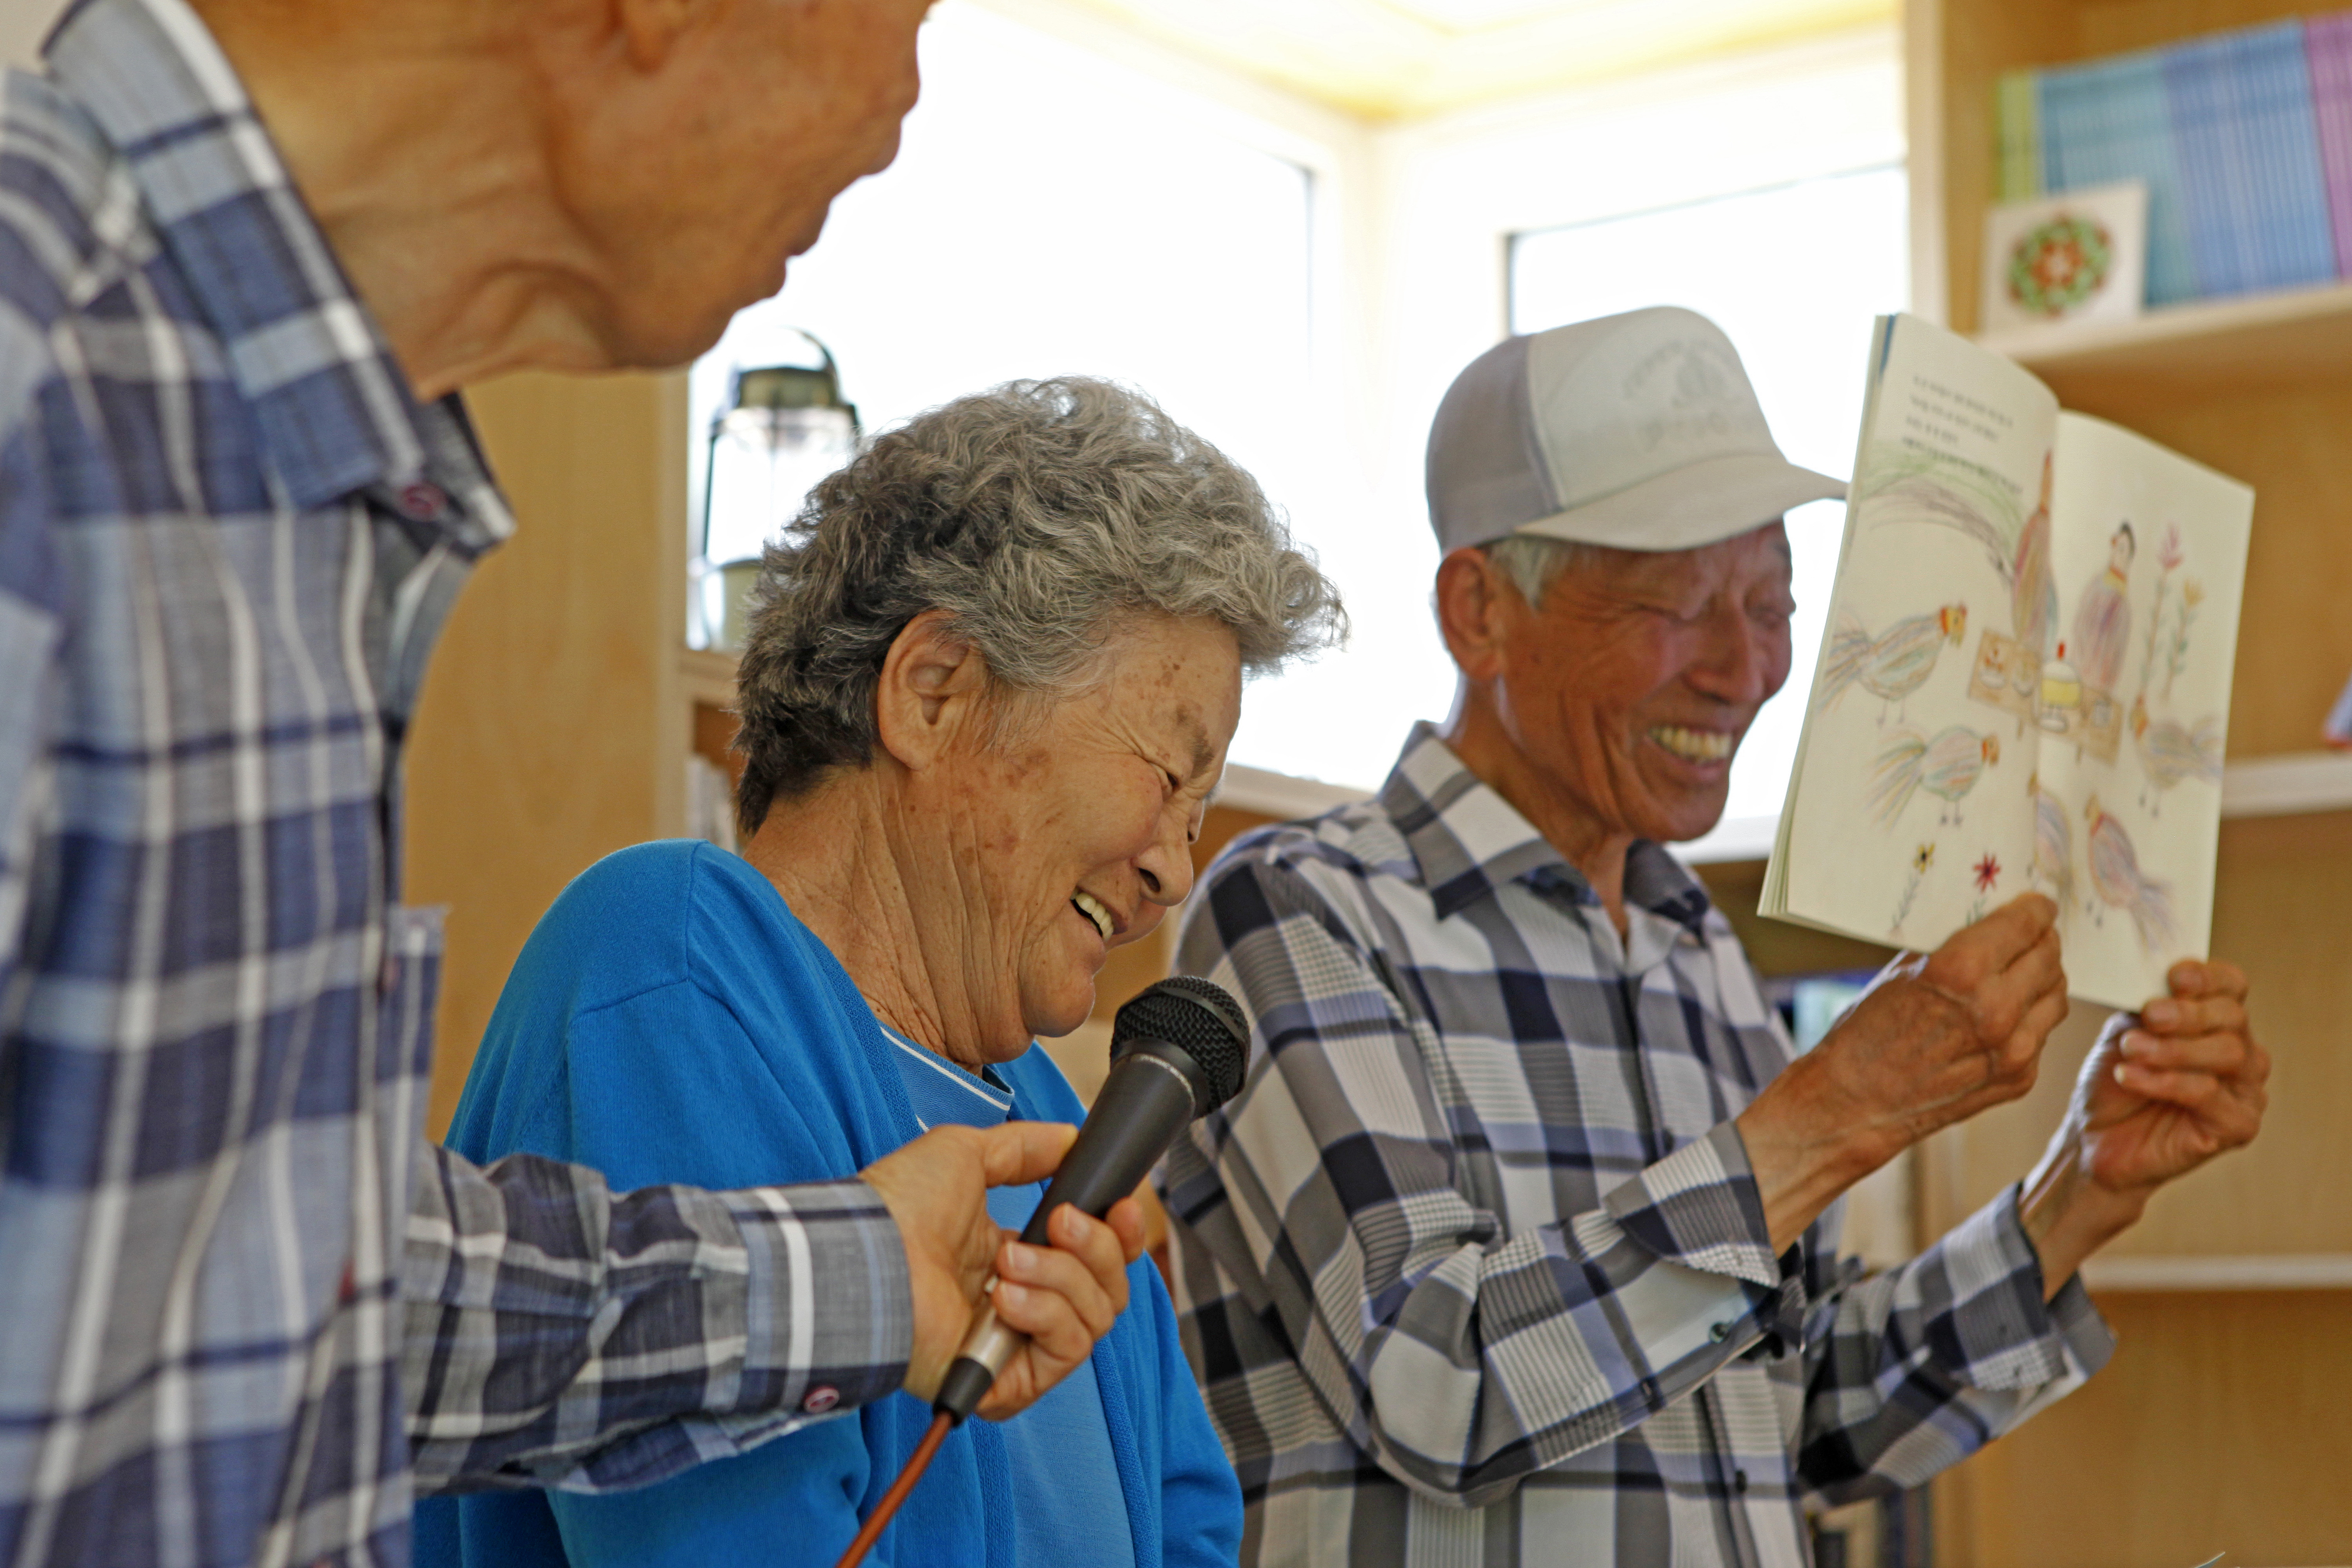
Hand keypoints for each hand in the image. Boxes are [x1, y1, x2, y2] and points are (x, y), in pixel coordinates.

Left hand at [861, 1122, 1146, 1420]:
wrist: (868, 1258)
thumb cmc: (900, 1209)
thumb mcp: (969, 1155)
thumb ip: (1026, 1148)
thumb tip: (1071, 1139)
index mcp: (1012, 1258)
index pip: (1094, 1259)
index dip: (1117, 1234)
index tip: (1121, 1207)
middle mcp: (1019, 1305)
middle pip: (1107, 1287)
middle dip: (1096, 1246)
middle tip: (1057, 1221)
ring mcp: (1016, 1345)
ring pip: (1096, 1315)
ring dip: (1061, 1276)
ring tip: (1006, 1261)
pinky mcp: (1010, 1381)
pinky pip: (1069, 1348)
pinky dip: (1047, 1314)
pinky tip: (1004, 1297)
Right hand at [1737, 894, 2067, 1248]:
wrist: (1855, 1103)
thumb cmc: (1866, 1034)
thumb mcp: (1902, 972)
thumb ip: (1952, 948)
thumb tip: (1987, 925)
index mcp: (1965, 971)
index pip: (2027, 924)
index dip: (2035, 909)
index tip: (2036, 906)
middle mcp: (1998, 1010)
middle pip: (2049, 958)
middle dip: (2041, 940)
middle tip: (2031, 934)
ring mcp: (2014, 1050)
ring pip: (2056, 996)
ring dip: (2042, 978)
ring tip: (2021, 973)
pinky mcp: (2019, 1078)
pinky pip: (2041, 1033)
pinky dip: (2029, 1018)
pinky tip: (2003, 1015)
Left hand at [2021, 960, 2268, 1287]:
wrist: (2095, 1138)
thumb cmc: (2114, 1082)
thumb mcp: (2125, 1032)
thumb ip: (2147, 1009)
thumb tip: (2159, 985)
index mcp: (2218, 1022)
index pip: (2232, 986)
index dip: (2209, 977)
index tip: (2174, 976)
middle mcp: (2242, 1053)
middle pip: (2234, 1017)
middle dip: (2188, 1013)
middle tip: (2150, 1015)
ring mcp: (2246, 1091)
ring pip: (2230, 1054)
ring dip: (2174, 1048)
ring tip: (2131, 1049)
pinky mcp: (2238, 1127)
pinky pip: (2209, 1094)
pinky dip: (2166, 1081)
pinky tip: (2131, 1077)